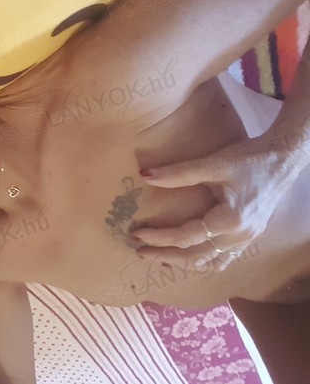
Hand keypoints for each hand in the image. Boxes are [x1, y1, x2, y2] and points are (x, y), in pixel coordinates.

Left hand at [132, 133, 304, 270]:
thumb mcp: (212, 163)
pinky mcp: (248, 236)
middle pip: (195, 256)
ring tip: (160, 258)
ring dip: (184, 263)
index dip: (159, 238)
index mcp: (229, 220)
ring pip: (210, 262)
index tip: (138, 235)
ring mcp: (245, 239)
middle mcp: (238, 236)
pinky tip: (190, 259)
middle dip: (165, 255)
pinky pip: (224, 259)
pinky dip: (204, 262)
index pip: (185, 237)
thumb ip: (178, 172)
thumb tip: (144, 175)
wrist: (282, 158)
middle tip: (140, 251)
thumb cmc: (248, 158)